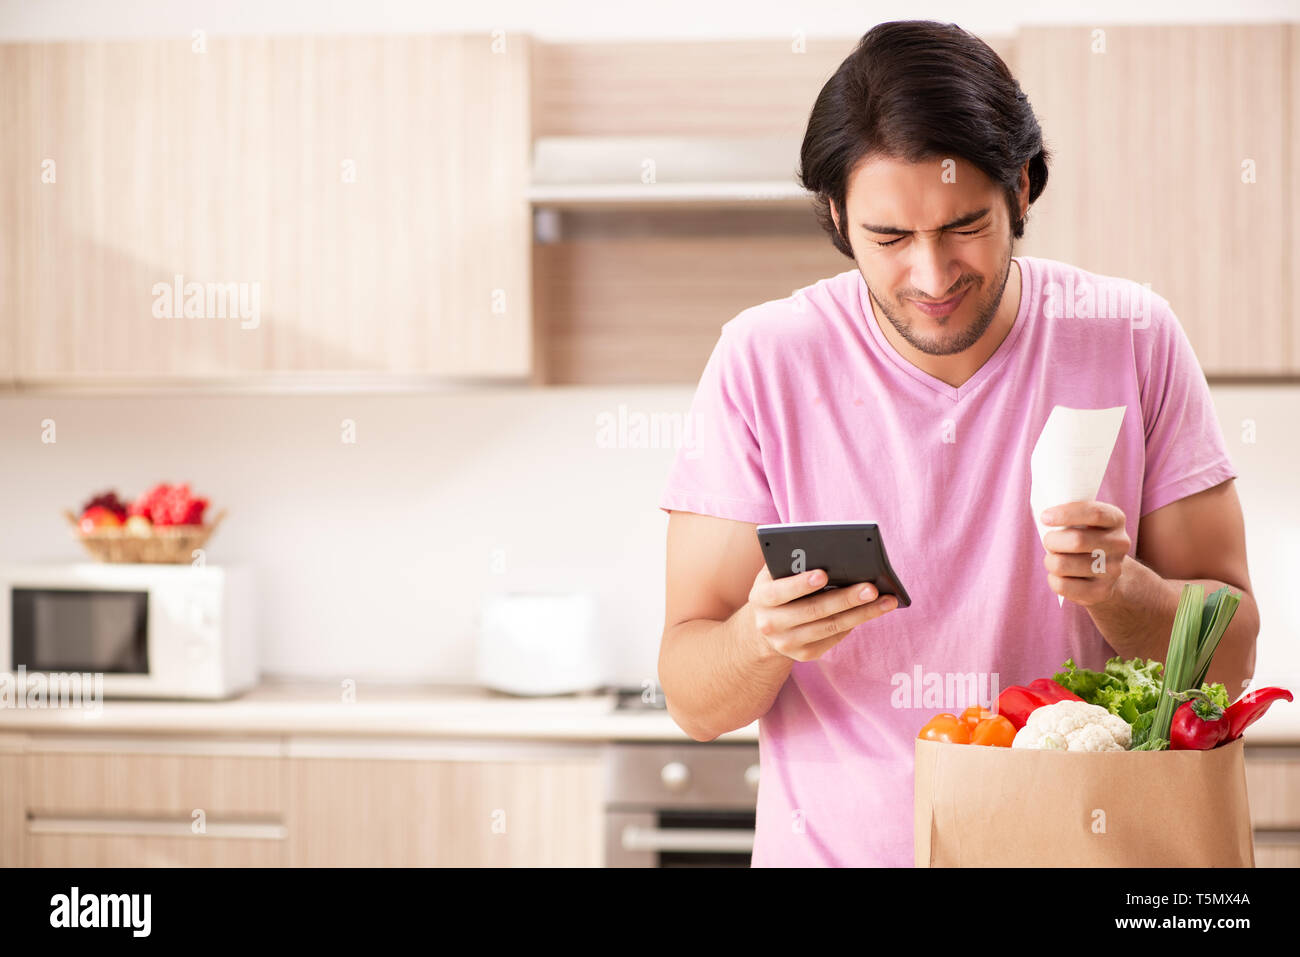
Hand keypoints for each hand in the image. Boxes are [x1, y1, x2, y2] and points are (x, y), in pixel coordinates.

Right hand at [746, 564, 897, 661]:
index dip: (800, 584)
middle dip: (845, 599)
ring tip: (886, 601)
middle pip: (813, 611)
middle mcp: (770, 624)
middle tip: (871, 588)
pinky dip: (854, 623)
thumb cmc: (778, 587)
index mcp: (761, 598)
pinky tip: (873, 611)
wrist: (764, 625)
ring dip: (861, 614)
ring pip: (830, 627)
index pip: (780, 591)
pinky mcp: (804, 655)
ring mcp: (787, 643)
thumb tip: (827, 553)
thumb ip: (791, 563)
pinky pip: (834, 638)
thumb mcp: (774, 574)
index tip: (824, 574)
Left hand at [1040, 499, 1130, 605]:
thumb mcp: (1084, 521)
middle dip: (1052, 540)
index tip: (1044, 517)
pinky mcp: (1101, 592)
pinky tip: (1060, 576)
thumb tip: (1044, 517)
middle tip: (1049, 541)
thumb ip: (1069, 515)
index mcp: (1115, 519)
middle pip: (1077, 541)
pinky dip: (1053, 579)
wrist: (1107, 574)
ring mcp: (1113, 570)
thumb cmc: (1084, 539)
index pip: (1095, 514)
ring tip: (1055, 559)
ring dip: (1050, 561)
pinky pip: (1062, 585)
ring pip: (1063, 564)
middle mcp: (1120, 544)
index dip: (1066, 514)